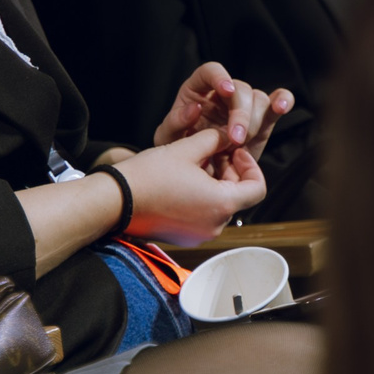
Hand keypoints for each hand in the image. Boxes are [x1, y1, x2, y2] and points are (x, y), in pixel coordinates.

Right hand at [114, 126, 267, 243]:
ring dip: (215, 185)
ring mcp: (200, 235)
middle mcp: (215, 225)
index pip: (257, 188)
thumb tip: (226, 135)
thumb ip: (214, 140)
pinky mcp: (186, 237)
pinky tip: (183, 182)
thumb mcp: (186, 149)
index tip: (235, 153)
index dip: (251, 166)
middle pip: (238, 197)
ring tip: (195, 165)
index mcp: (221, 204)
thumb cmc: (149, 176)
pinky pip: (205, 216)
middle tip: (212, 153)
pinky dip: (202, 199)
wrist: (116, 201)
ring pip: (220, 205)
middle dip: (230, 173)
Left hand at [151, 62, 292, 160]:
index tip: (226, 90)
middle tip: (235, 139)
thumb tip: (194, 108)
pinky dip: (283, 101)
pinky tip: (282, 108)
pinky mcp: (262, 120)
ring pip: (258, 98)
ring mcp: (245, 105)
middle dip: (240, 113)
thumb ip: (175, 123)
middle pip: (240, 88)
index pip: (211, 71)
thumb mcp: (167, 139)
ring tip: (242, 144)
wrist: (197, 172)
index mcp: (198, 89)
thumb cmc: (178, 149)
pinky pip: (277, 102)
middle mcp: (224, 92)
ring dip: (254, 120)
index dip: (220, 77)